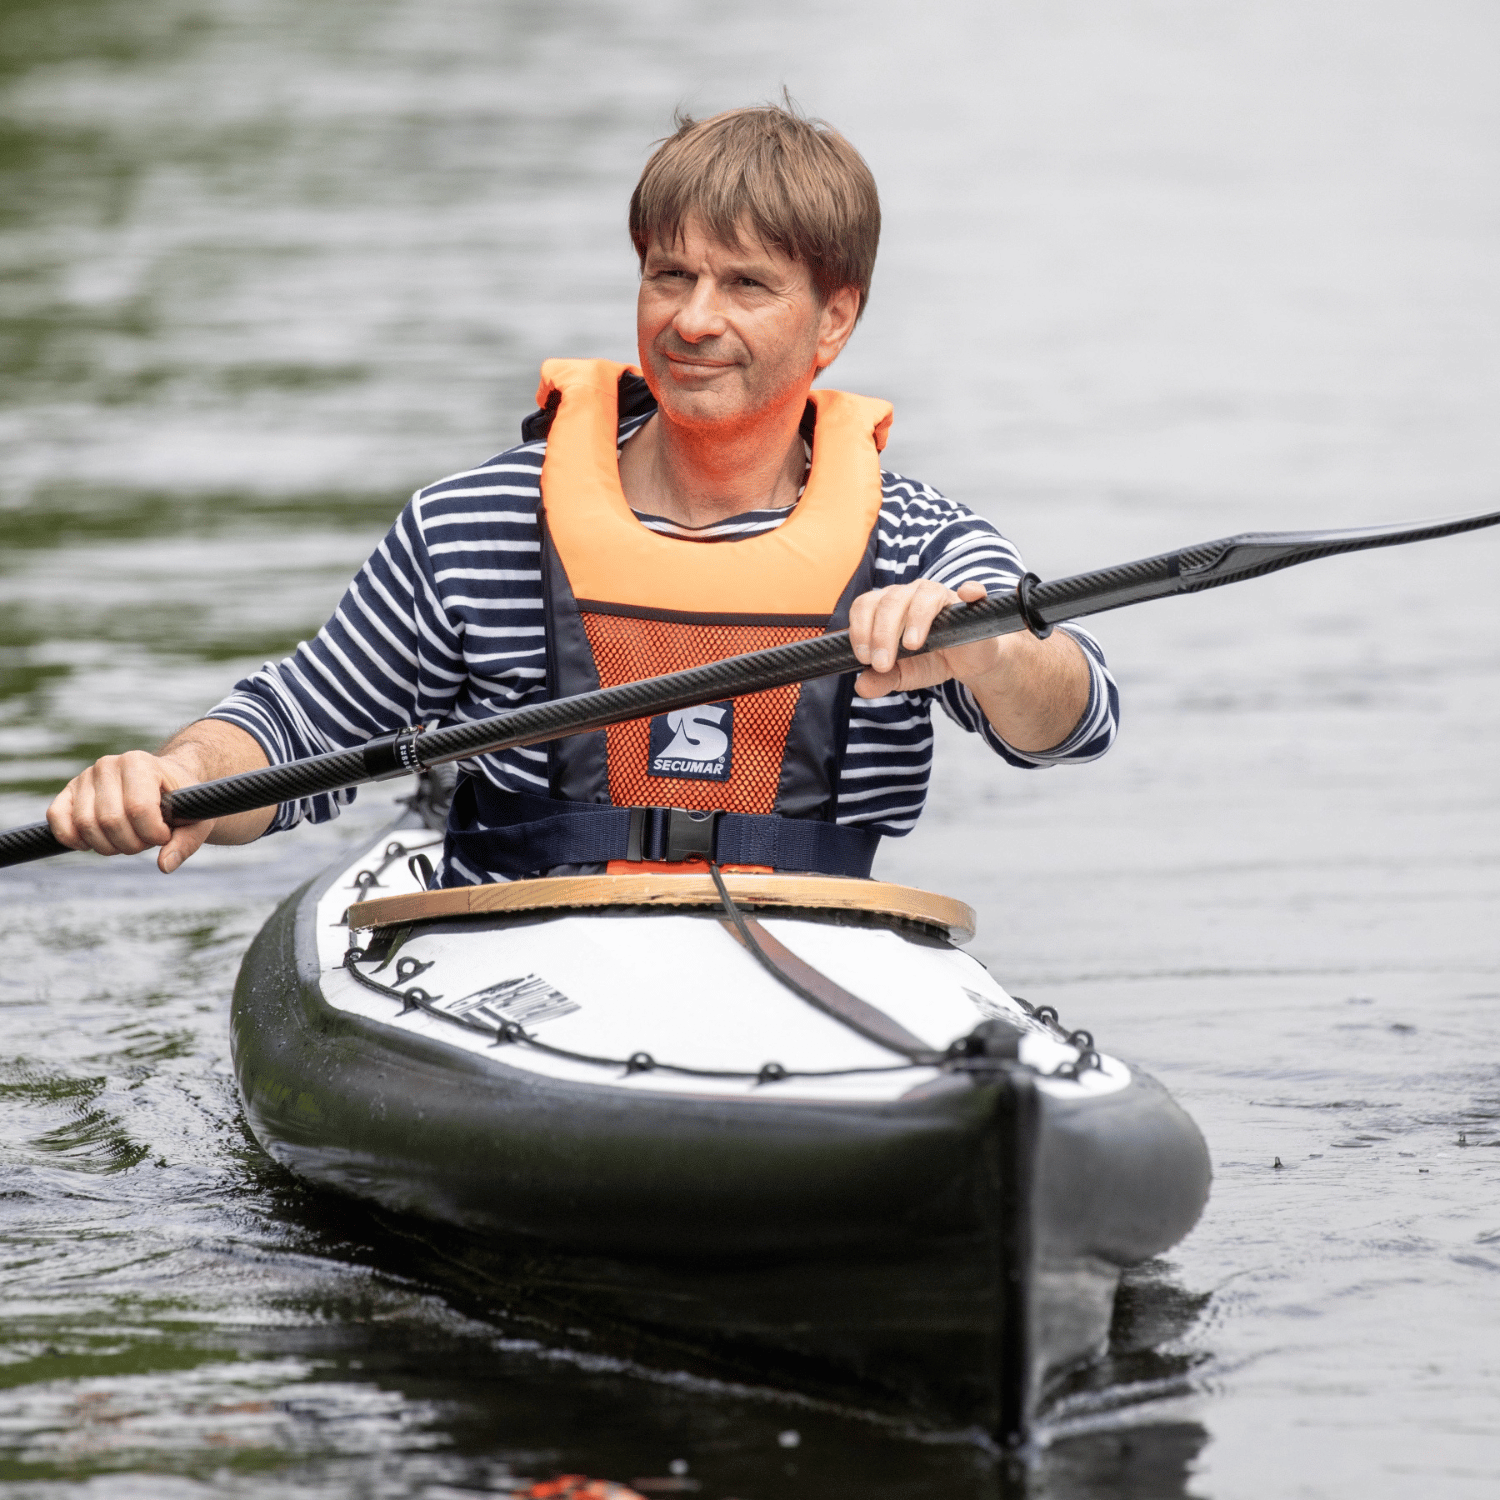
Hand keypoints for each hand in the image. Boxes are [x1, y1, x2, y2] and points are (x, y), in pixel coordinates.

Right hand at [47, 750, 215, 872]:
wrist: (164, 782)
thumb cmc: (180, 801)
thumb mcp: (196, 818)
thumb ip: (186, 842)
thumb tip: (165, 865)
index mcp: (140, 763)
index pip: (138, 809)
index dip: (153, 834)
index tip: (164, 835)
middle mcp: (108, 764)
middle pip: (110, 821)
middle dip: (131, 844)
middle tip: (146, 840)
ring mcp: (85, 777)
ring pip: (85, 825)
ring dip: (108, 846)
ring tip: (128, 838)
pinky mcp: (68, 792)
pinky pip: (57, 818)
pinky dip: (72, 839)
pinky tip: (91, 844)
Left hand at [849, 579, 1005, 696]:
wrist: (965, 665)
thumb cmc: (930, 661)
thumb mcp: (902, 675)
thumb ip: (880, 680)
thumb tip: (861, 687)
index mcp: (887, 606)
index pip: (865, 605)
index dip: (860, 629)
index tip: (864, 658)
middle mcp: (911, 594)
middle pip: (890, 601)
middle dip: (882, 634)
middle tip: (882, 664)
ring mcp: (941, 595)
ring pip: (924, 594)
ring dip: (915, 619)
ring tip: (912, 645)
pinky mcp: (970, 603)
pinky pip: (972, 591)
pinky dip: (970, 590)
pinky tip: (966, 595)